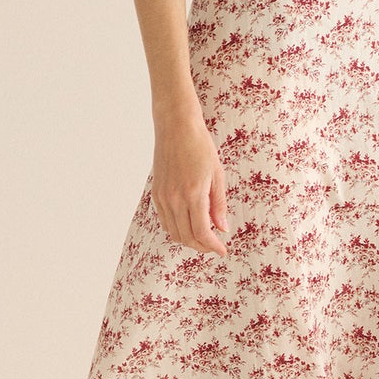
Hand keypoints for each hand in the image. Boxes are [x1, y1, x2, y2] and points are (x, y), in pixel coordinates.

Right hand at [150, 112, 229, 255]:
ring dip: (188, 240)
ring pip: (174, 232)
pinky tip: (188, 225)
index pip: (201, 232)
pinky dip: (176, 229)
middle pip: (186, 237)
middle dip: (202, 246)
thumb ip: (218, 204)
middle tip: (215, 246)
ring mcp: (163, 197)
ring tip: (203, 237)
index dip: (212, 246)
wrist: (176, 127)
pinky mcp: (156, 193)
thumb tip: (222, 228)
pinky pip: (165, 221)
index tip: (222, 250)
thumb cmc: (200, 147)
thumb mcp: (217, 174)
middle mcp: (174, 199)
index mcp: (193, 194)